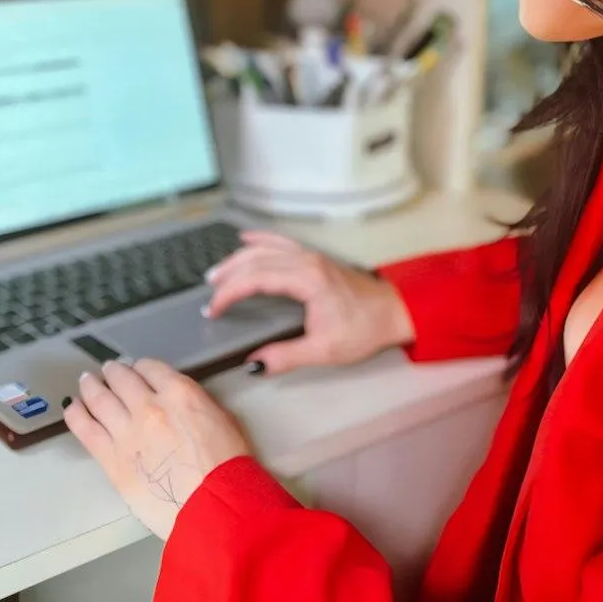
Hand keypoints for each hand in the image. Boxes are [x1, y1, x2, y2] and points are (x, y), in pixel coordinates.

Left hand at [64, 359, 250, 539]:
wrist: (211, 505)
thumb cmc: (225, 465)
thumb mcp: (220, 418)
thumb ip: (194, 403)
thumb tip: (178, 403)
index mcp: (179, 393)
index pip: (150, 368)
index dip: (141, 367)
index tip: (137, 370)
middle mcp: (148, 405)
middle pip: (122, 379)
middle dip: (114, 372)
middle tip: (108, 370)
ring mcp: (126, 432)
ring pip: (99, 399)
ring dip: (91, 387)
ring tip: (86, 382)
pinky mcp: (111, 460)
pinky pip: (86, 430)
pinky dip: (76, 415)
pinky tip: (72, 408)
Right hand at [204, 231, 415, 374]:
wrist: (393, 312)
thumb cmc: (363, 330)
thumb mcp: (324, 350)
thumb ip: (285, 356)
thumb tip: (253, 363)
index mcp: (307, 279)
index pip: (256, 279)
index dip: (230, 293)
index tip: (214, 310)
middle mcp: (306, 260)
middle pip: (256, 260)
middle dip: (229, 276)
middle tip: (209, 294)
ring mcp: (311, 255)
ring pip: (266, 247)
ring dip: (239, 257)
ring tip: (217, 272)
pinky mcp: (315, 258)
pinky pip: (282, 241)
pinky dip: (261, 239)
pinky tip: (247, 238)